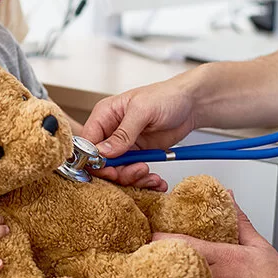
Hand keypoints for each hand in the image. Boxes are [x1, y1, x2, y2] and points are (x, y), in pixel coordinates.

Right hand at [82, 79, 196, 187]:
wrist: (190, 104)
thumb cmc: (166, 96)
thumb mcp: (143, 110)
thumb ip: (123, 132)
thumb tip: (104, 151)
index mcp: (105, 115)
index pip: (87, 142)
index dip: (94, 159)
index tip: (110, 169)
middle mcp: (111, 132)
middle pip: (101, 162)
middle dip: (117, 172)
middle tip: (136, 171)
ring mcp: (125, 145)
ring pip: (117, 171)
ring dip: (133, 178)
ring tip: (149, 173)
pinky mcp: (138, 155)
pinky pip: (134, 173)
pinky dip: (144, 180)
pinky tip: (155, 180)